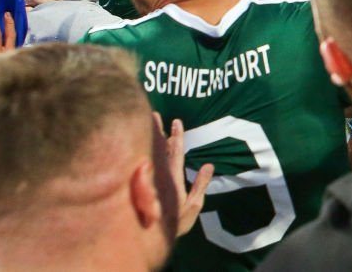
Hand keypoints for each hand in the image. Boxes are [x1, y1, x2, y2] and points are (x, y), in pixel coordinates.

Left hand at [153, 113, 213, 236]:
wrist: (150, 239)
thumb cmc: (174, 223)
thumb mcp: (193, 206)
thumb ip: (200, 185)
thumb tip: (209, 165)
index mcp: (172, 178)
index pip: (175, 152)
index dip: (177, 136)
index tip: (176, 120)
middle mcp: (159, 176)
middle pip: (159, 149)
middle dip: (158, 131)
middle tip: (154, 113)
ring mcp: (150, 179)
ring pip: (150, 154)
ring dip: (150, 138)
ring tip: (149, 124)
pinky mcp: (143, 184)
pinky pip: (144, 162)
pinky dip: (145, 152)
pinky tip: (143, 146)